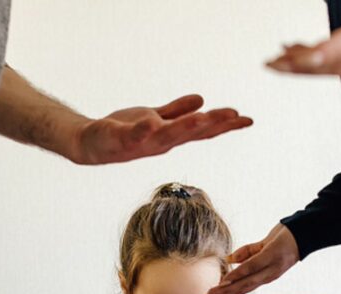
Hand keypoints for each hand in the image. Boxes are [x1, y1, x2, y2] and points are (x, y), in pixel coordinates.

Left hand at [72, 95, 252, 164]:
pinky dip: (142, 129)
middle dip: (213, 125)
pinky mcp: (121, 137)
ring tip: (202, 117)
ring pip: (167, 135)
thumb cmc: (125, 131)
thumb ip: (177, 111)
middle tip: (234, 116)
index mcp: (172, 136)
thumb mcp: (155, 118)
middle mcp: (161, 141)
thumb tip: (201, 101)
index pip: (203, 131)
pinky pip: (132, 133)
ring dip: (185, 127)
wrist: (92, 145)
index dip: (226, 125)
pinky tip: (151, 122)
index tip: (248, 120)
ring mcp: (142, 141)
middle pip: (191, 133)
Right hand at [202, 224, 299, 293]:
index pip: (240, 291)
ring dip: (225, 291)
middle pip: (239, 292)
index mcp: (263, 277)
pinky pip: (251, 268)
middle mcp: (266, 277)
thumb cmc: (283, 239)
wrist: (305, 232)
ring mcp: (269, 269)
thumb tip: (228, 261)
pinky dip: (238, 275)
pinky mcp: (271, 257)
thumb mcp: (261, 247)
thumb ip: (244, 255)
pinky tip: (226, 280)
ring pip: (244, 284)